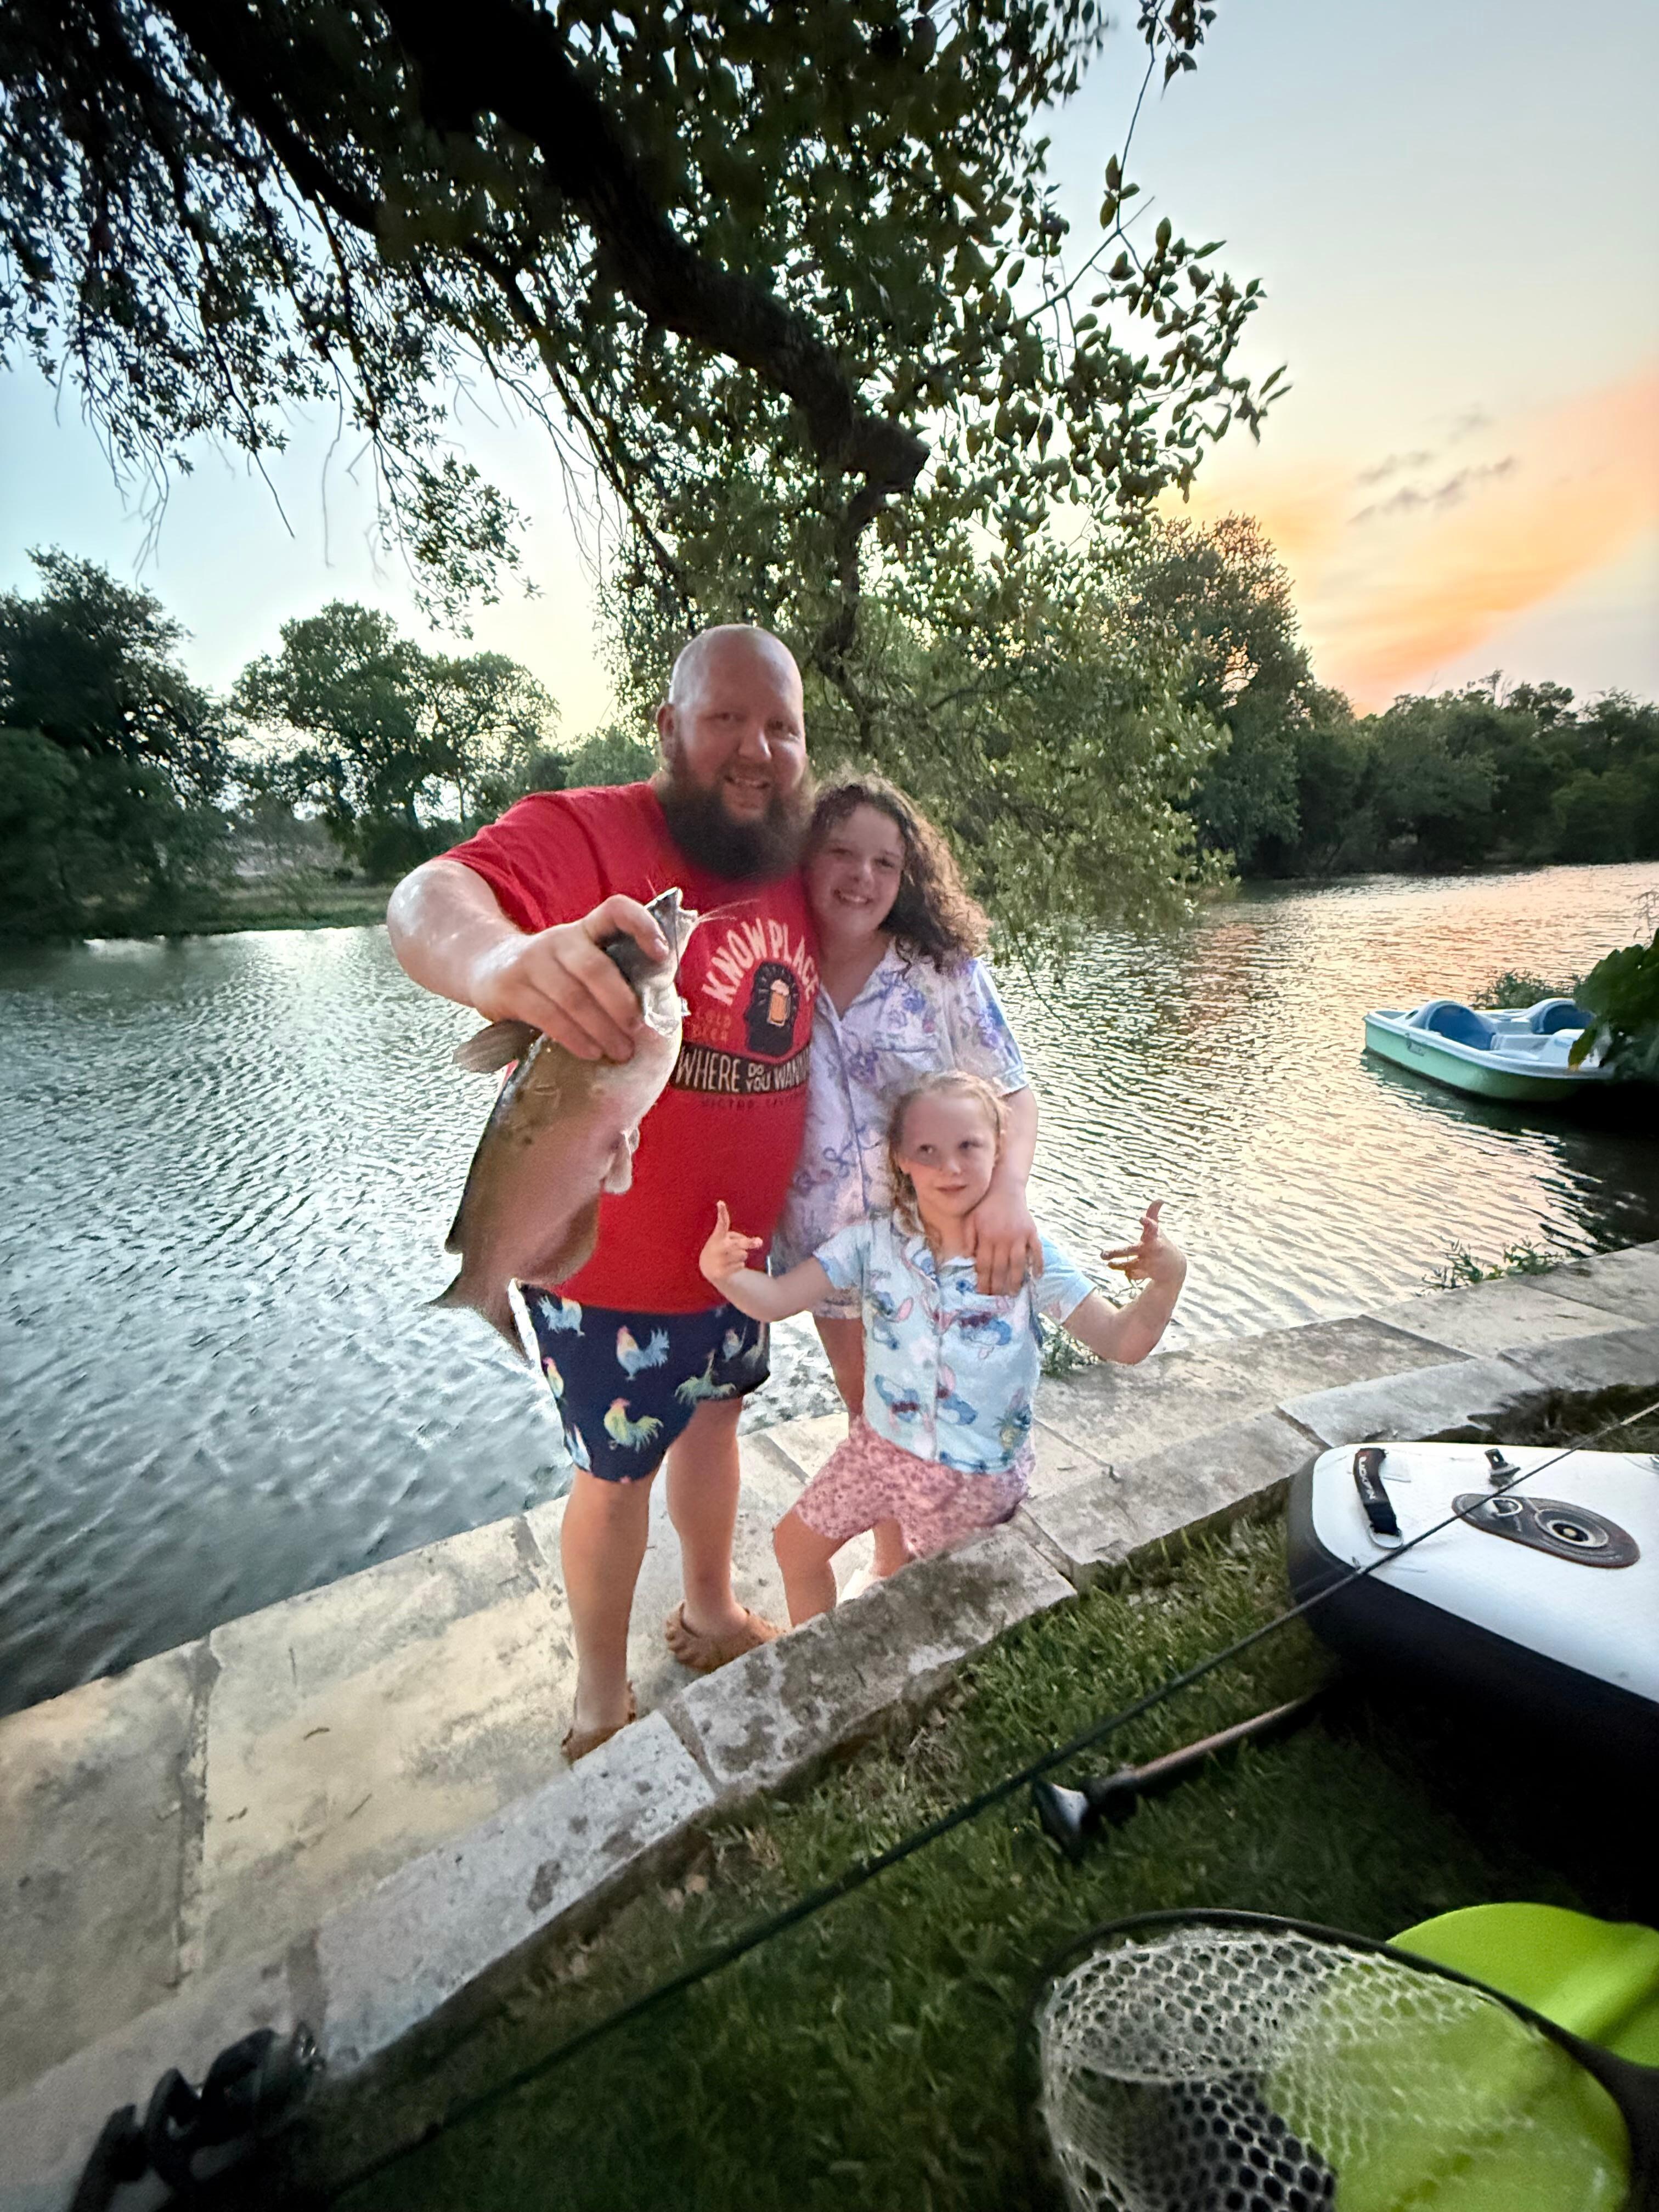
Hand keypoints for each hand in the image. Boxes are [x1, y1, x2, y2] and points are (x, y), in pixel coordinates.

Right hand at [472, 895, 667, 1062]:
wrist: (486, 967)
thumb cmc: (550, 973)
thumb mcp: (578, 960)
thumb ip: (611, 973)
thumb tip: (659, 1006)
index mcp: (584, 930)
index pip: (615, 911)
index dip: (642, 926)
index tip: (662, 955)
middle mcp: (558, 941)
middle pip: (595, 968)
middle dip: (622, 1004)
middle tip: (639, 1030)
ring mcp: (531, 963)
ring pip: (573, 998)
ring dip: (602, 1030)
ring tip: (620, 1051)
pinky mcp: (511, 990)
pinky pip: (548, 1017)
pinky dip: (575, 1038)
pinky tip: (590, 1052)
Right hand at [700, 1200, 762, 1286]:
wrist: (706, 1268)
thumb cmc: (720, 1248)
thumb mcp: (724, 1239)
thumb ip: (740, 1237)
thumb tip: (757, 1242)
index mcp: (718, 1236)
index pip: (721, 1223)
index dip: (722, 1213)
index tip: (720, 1203)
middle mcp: (718, 1247)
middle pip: (737, 1244)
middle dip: (748, 1243)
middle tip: (759, 1241)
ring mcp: (719, 1260)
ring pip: (743, 1255)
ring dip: (741, 1255)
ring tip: (731, 1256)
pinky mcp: (720, 1272)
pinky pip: (741, 1266)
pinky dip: (739, 1265)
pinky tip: (730, 1265)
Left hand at [962, 1183, 1043, 1296]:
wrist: (1005, 1186)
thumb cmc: (985, 1205)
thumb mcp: (971, 1219)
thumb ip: (968, 1239)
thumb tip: (967, 1259)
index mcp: (987, 1237)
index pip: (984, 1265)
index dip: (983, 1282)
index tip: (983, 1295)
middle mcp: (1003, 1238)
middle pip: (1000, 1268)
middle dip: (998, 1286)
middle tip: (998, 1301)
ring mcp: (1019, 1235)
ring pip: (1018, 1263)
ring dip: (1016, 1281)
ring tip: (1014, 1293)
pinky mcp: (1032, 1231)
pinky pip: (1036, 1251)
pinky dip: (1038, 1263)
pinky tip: (1037, 1276)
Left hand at [1102, 1200, 1185, 1289]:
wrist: (1175, 1268)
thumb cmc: (1163, 1244)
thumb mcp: (1158, 1230)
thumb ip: (1153, 1215)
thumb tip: (1160, 1199)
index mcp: (1154, 1237)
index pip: (1152, 1227)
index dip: (1148, 1223)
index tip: (1142, 1218)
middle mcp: (1151, 1249)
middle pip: (1131, 1250)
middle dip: (1116, 1253)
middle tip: (1102, 1254)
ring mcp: (1149, 1263)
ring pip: (1130, 1264)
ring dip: (1118, 1265)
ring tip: (1109, 1262)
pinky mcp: (1147, 1273)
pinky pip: (1134, 1275)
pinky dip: (1129, 1273)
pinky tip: (1125, 1271)